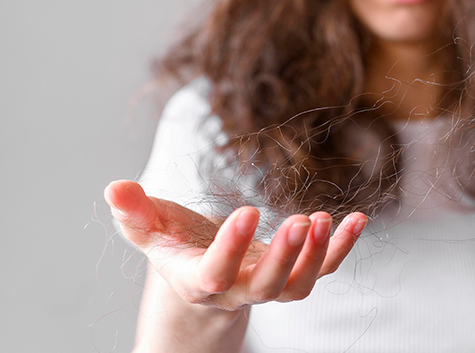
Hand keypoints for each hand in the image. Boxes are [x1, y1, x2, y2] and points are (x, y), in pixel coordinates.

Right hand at [104, 180, 366, 311]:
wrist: (204, 273)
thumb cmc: (176, 247)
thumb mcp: (152, 230)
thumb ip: (135, 213)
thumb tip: (113, 188)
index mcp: (199, 280)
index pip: (215, 273)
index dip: (231, 249)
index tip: (248, 210)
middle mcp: (238, 290)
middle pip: (266, 287)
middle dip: (285, 257)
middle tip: (301, 222)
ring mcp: (270, 286)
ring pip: (298, 285)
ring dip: (317, 256)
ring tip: (326, 219)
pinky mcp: (294, 274)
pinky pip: (324, 268)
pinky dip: (342, 247)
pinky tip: (358, 219)